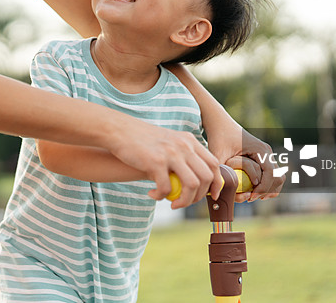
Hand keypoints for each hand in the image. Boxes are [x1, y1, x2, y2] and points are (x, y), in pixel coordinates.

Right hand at [108, 123, 222, 209]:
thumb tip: (192, 182)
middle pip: (206, 176)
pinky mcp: (156, 162)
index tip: (211, 196)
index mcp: (189, 140)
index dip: (216, 183)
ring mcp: (171, 153)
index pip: (213, 163)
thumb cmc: (142, 140)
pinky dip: (161, 196)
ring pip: (192, 184)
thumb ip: (181, 157)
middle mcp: (184, 146)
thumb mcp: (168, 142)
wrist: (119, 130)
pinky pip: (166, 188)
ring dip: (184, 201)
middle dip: (199, 196)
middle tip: (184, 202)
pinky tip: (152, 194)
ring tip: (172, 204)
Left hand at [207, 123, 284, 201]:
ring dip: (268, 189)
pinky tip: (253, 191)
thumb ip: (219, 173)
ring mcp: (267, 154)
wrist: (220, 123)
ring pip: (278, 177)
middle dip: (267, 191)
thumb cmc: (218, 137)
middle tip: (250, 198)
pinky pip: (272, 174)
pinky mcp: (263, 157)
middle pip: (278, 177)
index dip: (263, 189)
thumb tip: (218, 193)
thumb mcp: (218, 155)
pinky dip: (267, 185)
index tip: (249, 197)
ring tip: (252, 196)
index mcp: (260, 150)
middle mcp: (267, 152)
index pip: (271, 174)